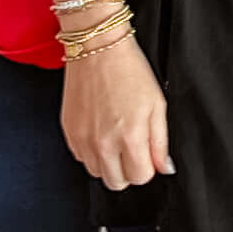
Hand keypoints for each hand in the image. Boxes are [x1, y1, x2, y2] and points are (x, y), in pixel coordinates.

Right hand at [60, 33, 168, 189]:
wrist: (97, 49)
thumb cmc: (129, 71)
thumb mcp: (157, 105)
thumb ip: (160, 142)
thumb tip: (164, 167)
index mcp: (129, 136)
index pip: (140, 177)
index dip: (147, 167)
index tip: (147, 152)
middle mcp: (103, 143)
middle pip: (116, 182)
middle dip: (128, 170)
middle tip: (133, 147)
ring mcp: (82, 139)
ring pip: (97, 173)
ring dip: (109, 163)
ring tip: (115, 138)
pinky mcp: (68, 132)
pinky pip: (81, 158)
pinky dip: (92, 152)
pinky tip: (100, 131)